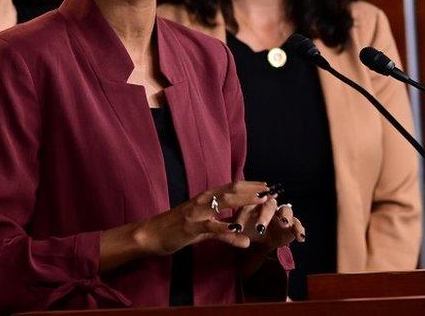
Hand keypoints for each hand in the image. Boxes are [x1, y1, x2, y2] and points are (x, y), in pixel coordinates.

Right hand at [134, 181, 272, 255]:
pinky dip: (226, 228)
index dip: (251, 186)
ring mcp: (197, 213)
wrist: (151, 233)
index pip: (232, 187)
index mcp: (206, 198)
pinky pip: (211, 227)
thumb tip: (244, 238)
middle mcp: (203, 200)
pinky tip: (238, 229)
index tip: (269, 186)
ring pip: (223, 202)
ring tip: (262, 201)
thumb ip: (224, 231)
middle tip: (272, 191)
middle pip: (232, 190)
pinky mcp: (191, 227)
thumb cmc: (177, 228)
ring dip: (245, 201)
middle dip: (253, 190)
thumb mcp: (203, 229)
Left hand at [233, 192, 305, 249]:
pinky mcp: (293, 223)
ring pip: (286, 210)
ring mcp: (282, 213)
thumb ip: (229, 229)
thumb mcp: (238, 228)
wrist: (263, 238)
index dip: (242, 217)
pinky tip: (300, 238)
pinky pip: (298, 223)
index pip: (246, 207)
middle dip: (264, 216)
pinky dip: (300, 229)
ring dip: (285, 216)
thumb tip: (221, 229)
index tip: (237, 228)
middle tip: (259, 228)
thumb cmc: (248, 228)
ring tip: (284, 224)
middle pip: (268, 206)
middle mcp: (268, 205)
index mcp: (252, 204)